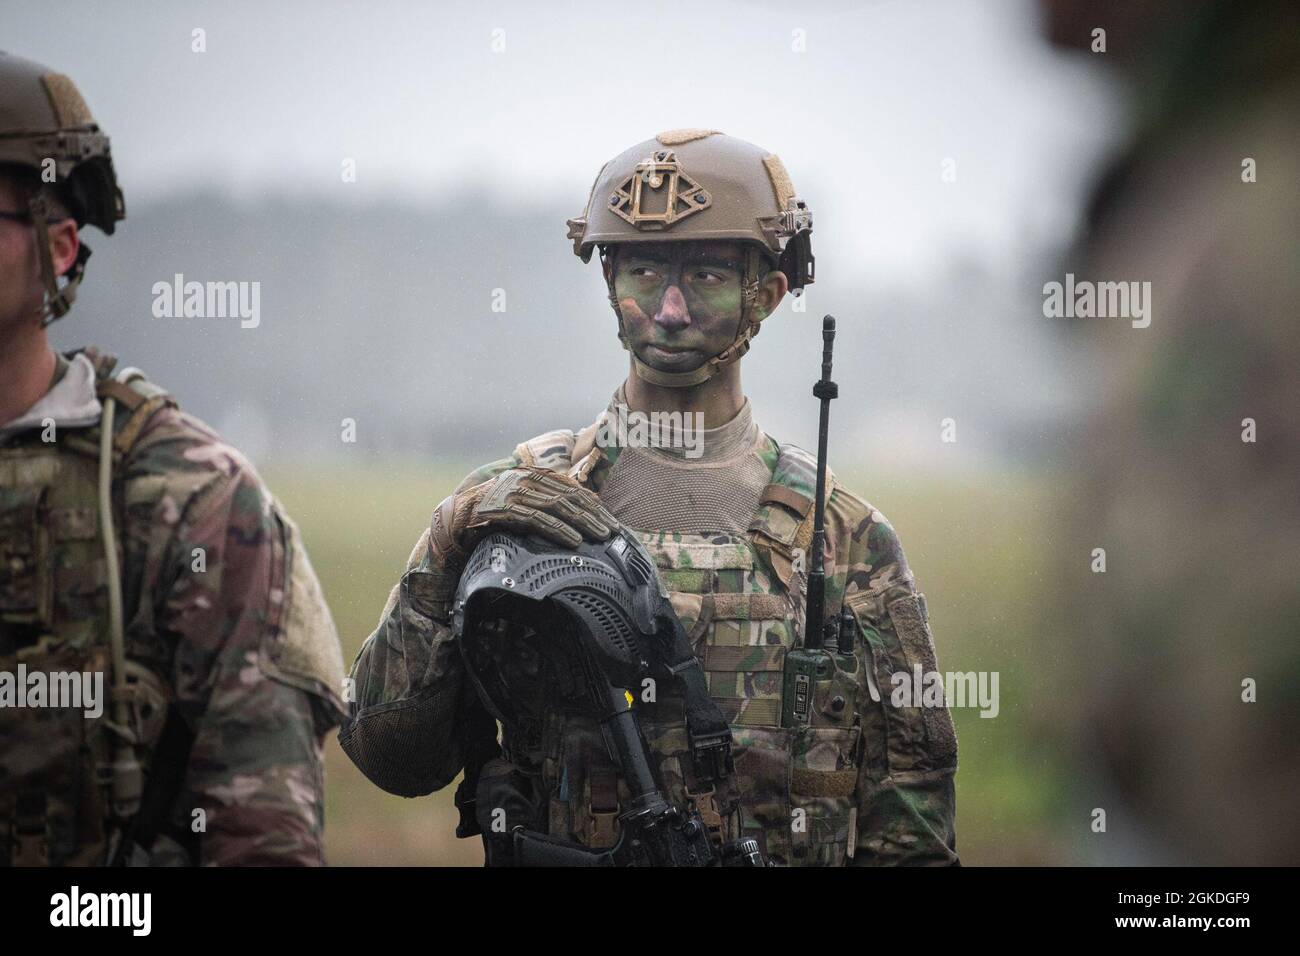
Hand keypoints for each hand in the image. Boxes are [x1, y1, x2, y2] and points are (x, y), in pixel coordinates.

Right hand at [431, 467, 616, 563]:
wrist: (453, 520)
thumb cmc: (491, 515)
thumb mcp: (521, 505)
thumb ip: (543, 504)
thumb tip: (576, 519)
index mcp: (532, 476)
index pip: (571, 488)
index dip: (593, 504)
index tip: (611, 520)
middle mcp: (524, 479)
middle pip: (568, 496)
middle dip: (594, 515)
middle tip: (613, 531)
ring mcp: (514, 492)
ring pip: (557, 507)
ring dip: (583, 523)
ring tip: (601, 536)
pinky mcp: (504, 509)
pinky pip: (537, 520)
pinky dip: (559, 531)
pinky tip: (574, 542)